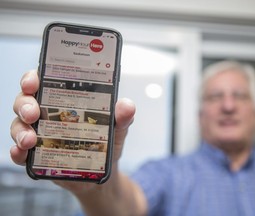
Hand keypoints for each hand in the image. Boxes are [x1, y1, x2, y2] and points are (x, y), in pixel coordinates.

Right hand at [10, 70, 135, 191]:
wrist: (103, 173)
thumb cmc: (106, 144)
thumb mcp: (118, 129)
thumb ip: (122, 117)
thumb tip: (126, 105)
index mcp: (66, 100)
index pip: (44, 81)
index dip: (33, 78)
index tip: (33, 82)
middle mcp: (49, 113)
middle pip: (26, 100)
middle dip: (25, 103)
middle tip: (33, 113)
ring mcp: (41, 133)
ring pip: (19, 124)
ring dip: (20, 129)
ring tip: (30, 139)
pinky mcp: (37, 154)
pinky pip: (20, 151)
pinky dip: (17, 152)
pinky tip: (22, 153)